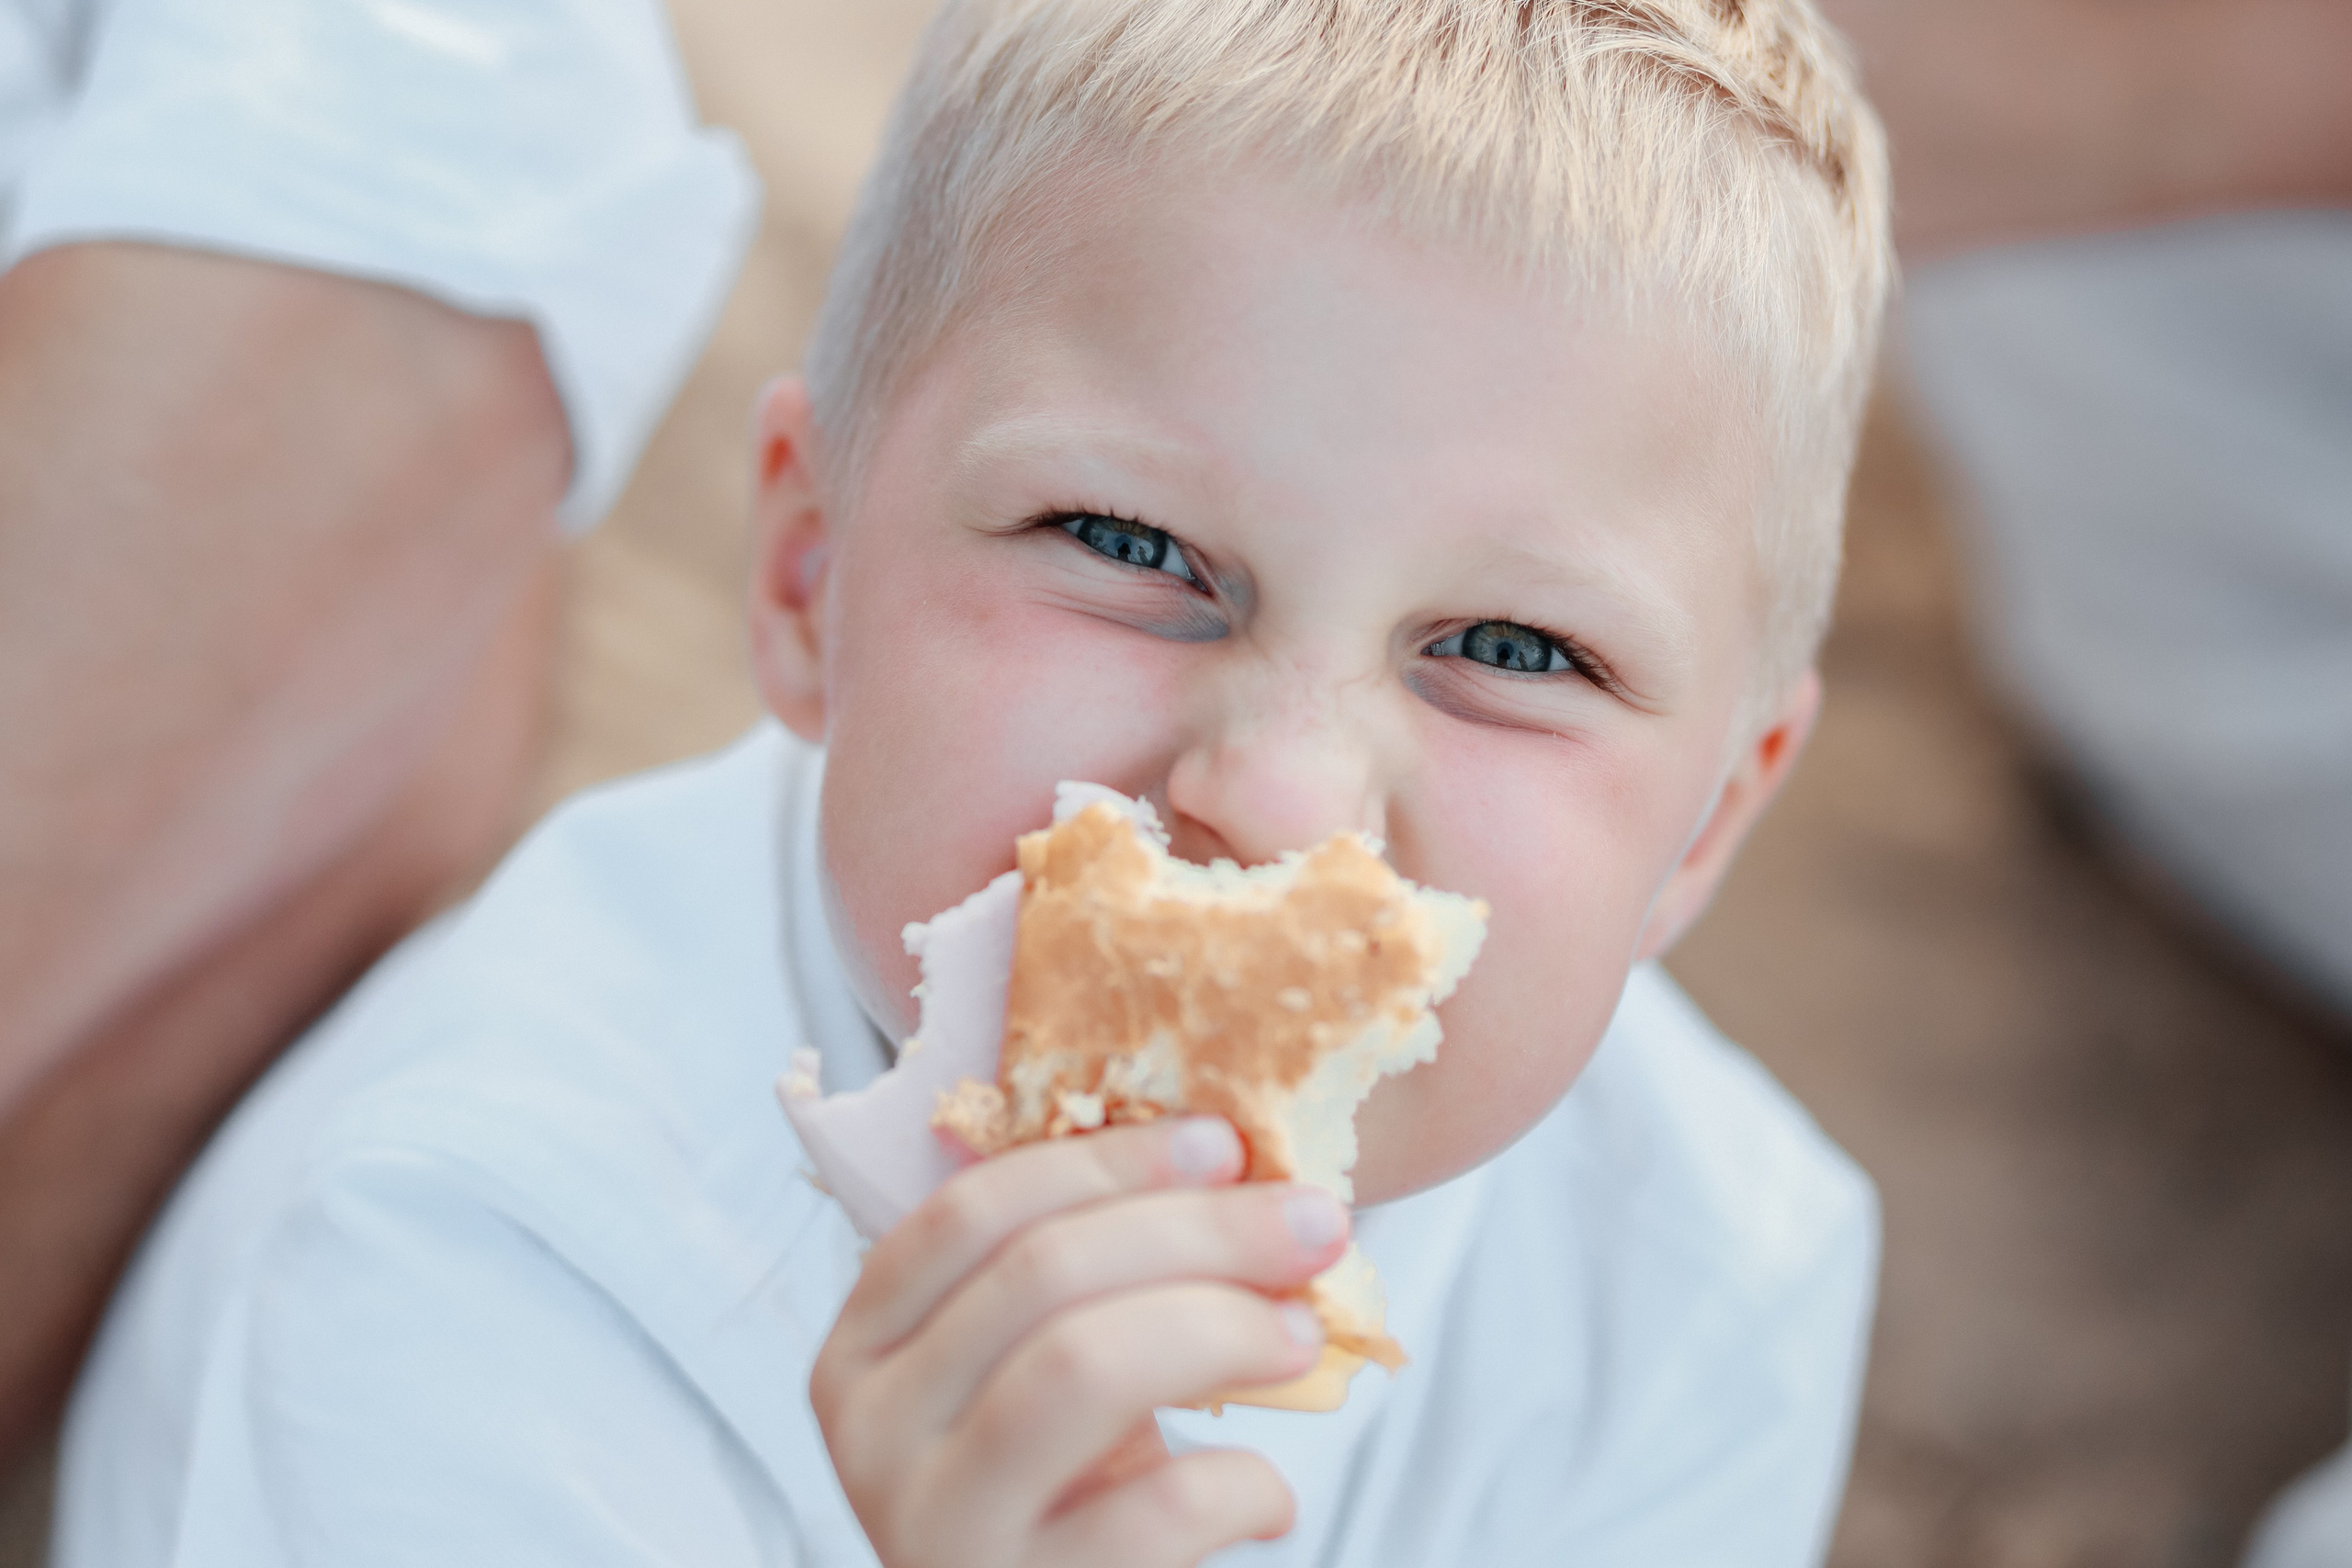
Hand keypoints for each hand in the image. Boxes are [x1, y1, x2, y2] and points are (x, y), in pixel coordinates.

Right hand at [812, 1117, 1350, 1566]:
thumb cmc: (1058, 1494)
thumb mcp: (1030, 1373)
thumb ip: (1077, 1279)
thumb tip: (1235, 1172)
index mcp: (864, 1346)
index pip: (973, 1211)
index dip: (1108, 1163)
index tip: (1223, 1145)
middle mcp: (875, 1433)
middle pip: (1043, 1274)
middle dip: (1200, 1230)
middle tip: (1312, 1225)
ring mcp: (938, 1525)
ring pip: (1082, 1366)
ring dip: (1221, 1327)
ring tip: (1302, 1337)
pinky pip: (1154, 1508)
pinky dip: (1238, 1482)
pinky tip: (1268, 1495)